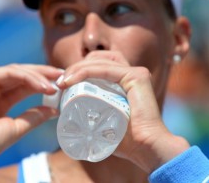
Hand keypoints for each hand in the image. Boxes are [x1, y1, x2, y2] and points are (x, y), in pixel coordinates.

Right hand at [0, 64, 61, 166]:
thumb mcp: (14, 130)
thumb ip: (33, 118)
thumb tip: (54, 110)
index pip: (25, 87)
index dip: (43, 84)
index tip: (61, 86)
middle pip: (24, 76)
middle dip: (45, 74)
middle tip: (64, 75)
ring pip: (19, 71)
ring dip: (40, 75)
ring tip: (57, 81)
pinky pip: (11, 73)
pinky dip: (30, 77)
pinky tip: (44, 86)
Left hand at [56, 51, 189, 172]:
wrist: (146, 149)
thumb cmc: (125, 139)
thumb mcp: (103, 121)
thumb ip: (91, 113)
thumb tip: (68, 114)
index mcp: (125, 81)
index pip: (99, 64)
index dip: (79, 69)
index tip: (62, 83)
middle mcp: (131, 73)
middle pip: (98, 59)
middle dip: (77, 66)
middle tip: (61, 82)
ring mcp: (135, 73)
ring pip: (100, 61)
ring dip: (78, 67)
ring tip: (64, 81)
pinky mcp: (137, 76)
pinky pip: (106, 69)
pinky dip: (87, 71)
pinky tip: (72, 80)